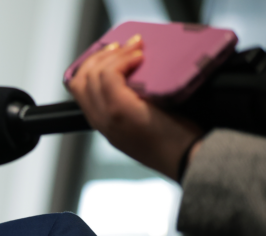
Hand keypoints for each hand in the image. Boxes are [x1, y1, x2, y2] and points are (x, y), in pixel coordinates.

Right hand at [67, 35, 202, 180]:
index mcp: (103, 125)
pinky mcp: (121, 110)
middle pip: (80, 80)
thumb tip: (136, 79)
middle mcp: (99, 122)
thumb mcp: (144, 124)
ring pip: (93, 76)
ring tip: (135, 49)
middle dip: (99, 57)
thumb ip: (131, 106)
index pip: (79, 90)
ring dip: (114, 55)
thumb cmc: (174, 142)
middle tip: (122, 46)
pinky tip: (139, 58)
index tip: (112, 54)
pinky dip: (123, 60)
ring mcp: (108, 117)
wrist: (186, 159)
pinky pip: (110, 76)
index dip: (91, 67)